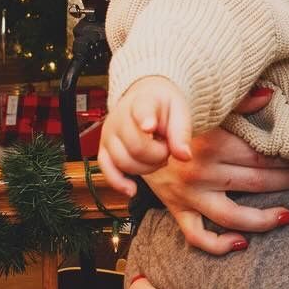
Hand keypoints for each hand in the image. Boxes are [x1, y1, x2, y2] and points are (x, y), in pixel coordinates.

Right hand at [98, 77, 192, 196]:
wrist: (143, 99)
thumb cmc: (163, 106)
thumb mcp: (179, 111)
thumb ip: (182, 132)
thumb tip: (184, 156)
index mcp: (142, 101)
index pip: (141, 110)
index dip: (145, 119)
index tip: (149, 126)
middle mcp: (119, 117)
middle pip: (136, 147)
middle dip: (158, 155)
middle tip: (166, 148)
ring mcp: (109, 134)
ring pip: (123, 162)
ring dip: (146, 168)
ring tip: (156, 155)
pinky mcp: (104, 150)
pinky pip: (106, 170)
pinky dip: (118, 183)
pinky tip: (132, 189)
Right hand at [140, 87, 288, 254]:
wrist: (136, 137)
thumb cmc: (178, 121)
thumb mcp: (207, 108)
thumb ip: (240, 103)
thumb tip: (270, 95)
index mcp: (213, 144)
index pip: (261, 155)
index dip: (287, 158)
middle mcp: (202, 173)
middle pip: (256, 182)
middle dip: (287, 182)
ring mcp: (189, 196)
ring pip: (234, 216)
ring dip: (264, 218)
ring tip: (288, 215)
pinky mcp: (177, 211)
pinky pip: (198, 236)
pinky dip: (218, 244)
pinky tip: (241, 242)